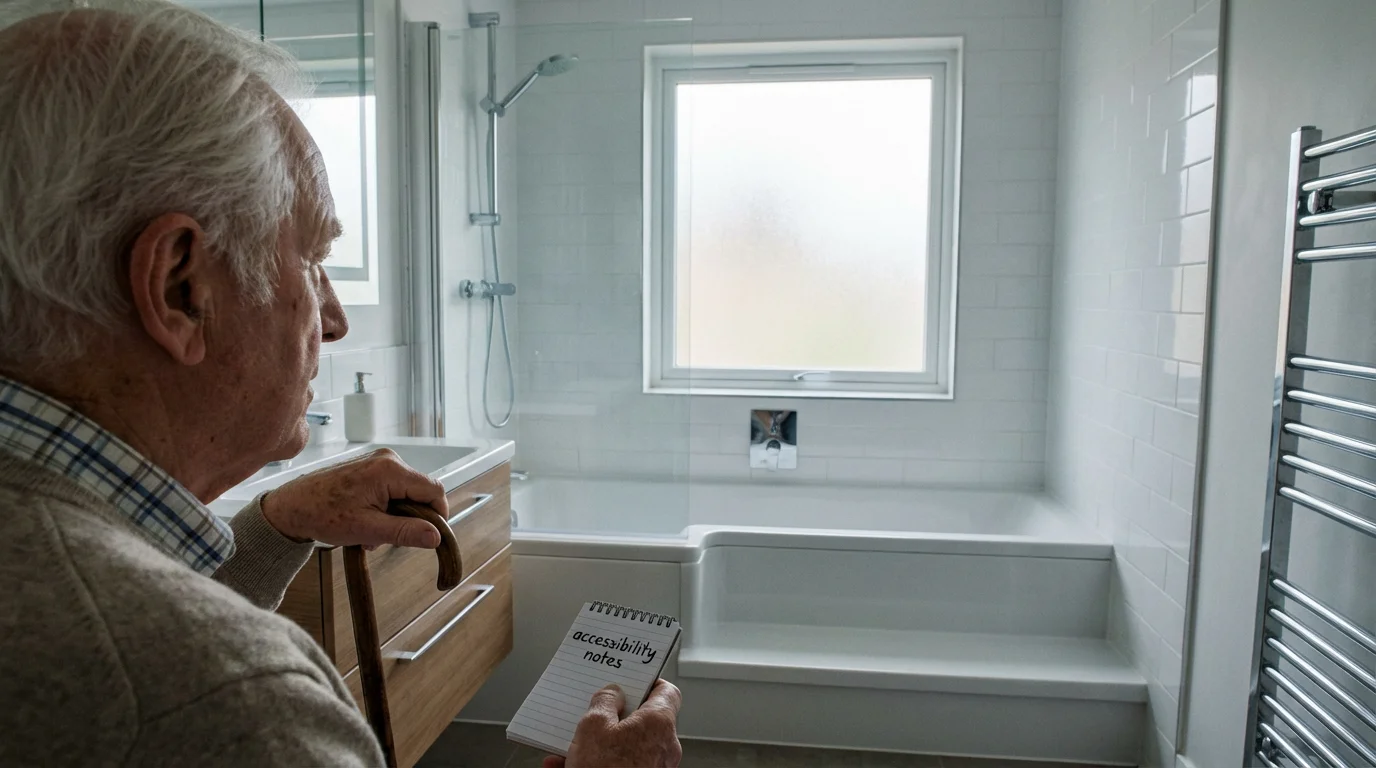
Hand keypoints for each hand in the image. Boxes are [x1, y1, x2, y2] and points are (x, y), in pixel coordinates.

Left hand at [259, 448, 446, 548]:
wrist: (292, 506)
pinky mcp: (371, 467)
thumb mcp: (368, 529)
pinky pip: (393, 488)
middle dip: (412, 517)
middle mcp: (388, 459)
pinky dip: (386, 507)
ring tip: (373, 532)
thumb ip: (406, 532)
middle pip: (421, 491)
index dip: (438, 515)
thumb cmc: (323, 515)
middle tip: (392, 538)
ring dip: (397, 515)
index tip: (432, 536)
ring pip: (406, 492)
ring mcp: (378, 461)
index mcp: (390, 470)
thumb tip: (436, 537)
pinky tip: (368, 521)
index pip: (433, 490)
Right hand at [542, 680, 681, 767]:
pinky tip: (564, 765)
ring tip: (570, 743)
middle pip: (641, 719)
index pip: (666, 692)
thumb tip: (612, 693)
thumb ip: (604, 701)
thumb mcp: (593, 725)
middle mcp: (664, 746)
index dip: (647, 683)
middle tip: (592, 711)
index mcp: (659, 722)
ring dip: (598, 742)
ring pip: (625, 745)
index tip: (627, 681)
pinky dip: (596, 762)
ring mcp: (654, 767)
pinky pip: (618, 765)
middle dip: (614, 715)